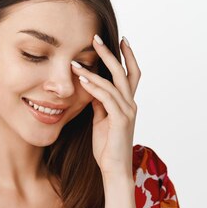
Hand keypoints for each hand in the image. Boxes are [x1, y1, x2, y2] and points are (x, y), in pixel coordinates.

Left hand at [70, 35, 140, 175]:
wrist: (114, 169)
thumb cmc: (107, 148)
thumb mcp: (100, 121)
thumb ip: (98, 104)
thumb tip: (91, 88)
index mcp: (127, 104)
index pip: (130, 74)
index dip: (126, 56)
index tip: (118, 40)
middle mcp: (130, 105)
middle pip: (125, 72)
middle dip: (111, 53)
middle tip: (96, 38)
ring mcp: (127, 112)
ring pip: (113, 83)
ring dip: (94, 70)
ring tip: (76, 61)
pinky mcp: (120, 120)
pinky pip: (106, 99)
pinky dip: (94, 88)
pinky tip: (82, 80)